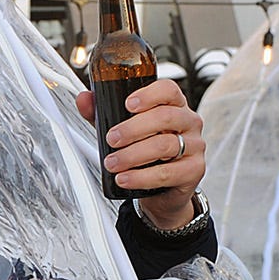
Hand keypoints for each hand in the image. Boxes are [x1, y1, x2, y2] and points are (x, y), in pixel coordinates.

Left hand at [76, 78, 205, 228]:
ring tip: (113, 163)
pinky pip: (168, 172)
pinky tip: (126, 178)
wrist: (163, 190)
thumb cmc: (147, 153)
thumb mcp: (125, 131)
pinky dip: (142, 177)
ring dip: (133, 155)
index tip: (127, 104)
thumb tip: (84, 99)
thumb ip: (104, 114)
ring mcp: (194, 146)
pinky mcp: (193, 170)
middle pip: (165, 117)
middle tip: (111, 139)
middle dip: (132, 129)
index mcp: (174, 105)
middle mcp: (188, 122)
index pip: (168, 90)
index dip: (148, 94)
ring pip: (165, 145)